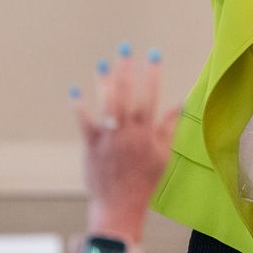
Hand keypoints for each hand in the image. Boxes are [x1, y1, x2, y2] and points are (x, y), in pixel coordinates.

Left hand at [72, 45, 180, 239]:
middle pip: (127, 95)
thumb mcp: (162, 154)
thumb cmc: (144, 180)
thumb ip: (168, 128)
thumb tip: (179, 105)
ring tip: (104, 62)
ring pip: (108, 105)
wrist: (120, 205)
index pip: (150, 97)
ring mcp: (109, 139)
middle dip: (127, 70)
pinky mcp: (92, 146)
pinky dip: (79, 106)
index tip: (154, 54)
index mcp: (146, 133)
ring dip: (105, 82)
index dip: (152, 74)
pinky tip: (74, 89)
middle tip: (125, 48)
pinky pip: (85, 123)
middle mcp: (128, 132)